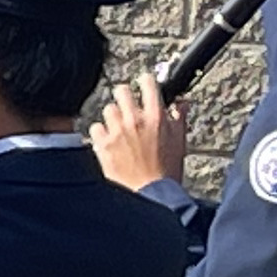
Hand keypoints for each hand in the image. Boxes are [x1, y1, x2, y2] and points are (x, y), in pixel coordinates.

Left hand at [90, 75, 186, 193]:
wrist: (151, 194)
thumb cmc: (167, 171)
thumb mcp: (179, 141)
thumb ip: (179, 117)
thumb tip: (181, 102)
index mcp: (156, 117)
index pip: (148, 83)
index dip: (145, 81)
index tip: (143, 84)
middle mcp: (135, 120)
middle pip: (121, 90)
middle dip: (125, 96)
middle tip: (127, 106)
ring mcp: (117, 132)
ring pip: (108, 109)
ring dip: (112, 117)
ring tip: (119, 128)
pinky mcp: (103, 145)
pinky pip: (95, 128)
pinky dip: (100, 133)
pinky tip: (108, 141)